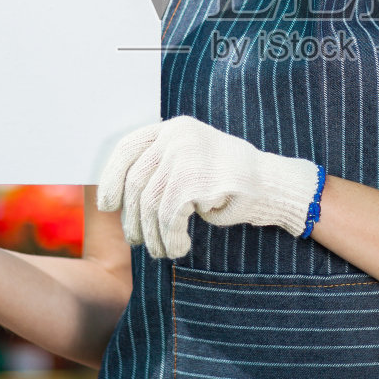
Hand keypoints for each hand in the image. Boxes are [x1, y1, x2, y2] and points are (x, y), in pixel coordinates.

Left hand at [96, 115, 321, 258]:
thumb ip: (160, 167)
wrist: (271, 185)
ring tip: (162, 250)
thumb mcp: (190, 161)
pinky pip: (169, 218)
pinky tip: (179, 247)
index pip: (128, 149)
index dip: (111, 178)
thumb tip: (119, 198)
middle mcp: (176, 137)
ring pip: (151, 204)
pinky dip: (170, 238)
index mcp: (173, 128)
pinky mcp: (194, 181)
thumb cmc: (228, 180)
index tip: (107, 205)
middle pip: (137, 182)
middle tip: (137, 241)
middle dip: (134, 218)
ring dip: (153, 234)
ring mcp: (185, 157)